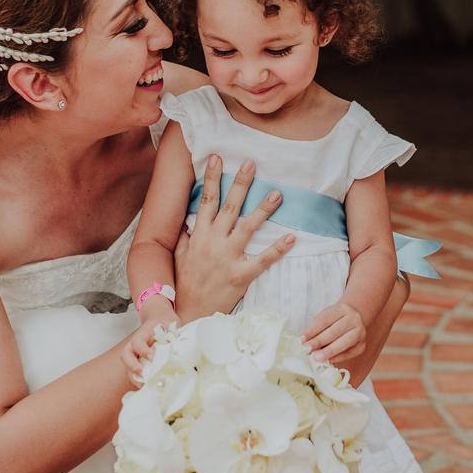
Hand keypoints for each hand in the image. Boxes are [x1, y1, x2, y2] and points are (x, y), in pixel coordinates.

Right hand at [120, 305, 177, 386]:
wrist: (160, 320)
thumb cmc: (166, 325)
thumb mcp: (170, 327)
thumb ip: (174, 337)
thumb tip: (183, 353)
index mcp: (143, 333)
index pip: (138, 342)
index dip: (144, 351)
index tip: (152, 358)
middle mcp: (135, 344)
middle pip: (126, 355)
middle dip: (133, 366)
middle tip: (144, 375)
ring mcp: (135, 354)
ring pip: (127, 366)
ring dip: (134, 377)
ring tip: (145, 386)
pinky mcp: (138, 362)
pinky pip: (134, 372)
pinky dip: (139, 380)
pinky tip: (148, 387)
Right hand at [173, 156, 294, 320]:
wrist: (189, 314)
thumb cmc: (185, 284)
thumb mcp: (180, 257)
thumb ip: (187, 236)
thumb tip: (190, 219)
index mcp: (198, 236)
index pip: (206, 200)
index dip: (212, 178)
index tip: (218, 158)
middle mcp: (212, 243)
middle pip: (229, 207)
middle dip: (240, 184)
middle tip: (252, 164)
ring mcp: (227, 259)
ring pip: (247, 228)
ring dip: (263, 210)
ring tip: (278, 194)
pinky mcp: (240, 276)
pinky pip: (262, 260)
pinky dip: (278, 249)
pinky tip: (292, 237)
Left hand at [302, 302, 366, 363]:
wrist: (353, 319)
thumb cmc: (335, 319)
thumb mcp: (324, 317)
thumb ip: (315, 329)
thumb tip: (305, 343)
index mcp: (342, 309)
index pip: (325, 320)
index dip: (312, 330)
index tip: (302, 339)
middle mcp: (354, 319)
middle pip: (334, 331)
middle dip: (319, 342)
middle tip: (308, 350)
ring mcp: (360, 333)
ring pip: (344, 343)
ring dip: (329, 351)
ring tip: (316, 357)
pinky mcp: (362, 346)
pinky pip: (349, 353)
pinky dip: (337, 357)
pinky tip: (328, 360)